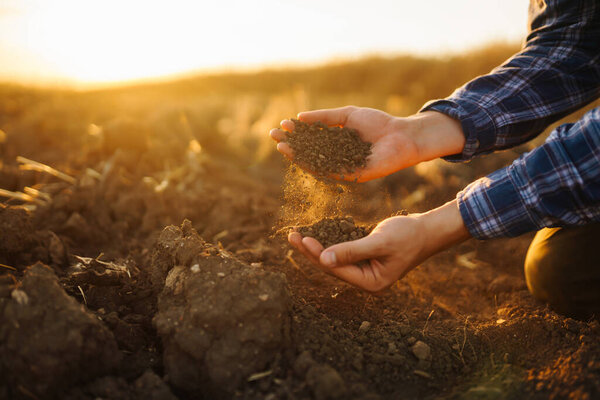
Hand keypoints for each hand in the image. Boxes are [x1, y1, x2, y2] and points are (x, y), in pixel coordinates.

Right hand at [270, 106, 464, 181]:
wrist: (402, 136)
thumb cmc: (378, 124)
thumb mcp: (347, 115)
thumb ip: (325, 117)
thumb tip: (300, 117)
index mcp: (335, 141)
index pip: (310, 138)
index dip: (295, 132)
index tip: (282, 125)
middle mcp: (336, 156)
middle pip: (308, 151)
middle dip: (290, 144)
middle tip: (273, 136)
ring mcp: (342, 167)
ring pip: (315, 163)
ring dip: (297, 156)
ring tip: (282, 147)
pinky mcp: (350, 176)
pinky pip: (329, 172)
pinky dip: (314, 165)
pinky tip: (302, 158)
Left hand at [288, 200, 470, 291]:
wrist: (427, 230)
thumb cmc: (408, 235)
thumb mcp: (379, 242)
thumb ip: (351, 251)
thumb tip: (323, 260)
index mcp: (370, 283)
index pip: (336, 269)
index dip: (317, 254)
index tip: (301, 239)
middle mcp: (365, 280)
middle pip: (331, 266)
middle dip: (310, 251)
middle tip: (291, 235)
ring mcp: (364, 270)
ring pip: (333, 258)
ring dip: (316, 246)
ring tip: (296, 234)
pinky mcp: (363, 258)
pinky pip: (341, 251)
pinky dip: (328, 241)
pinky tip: (314, 233)